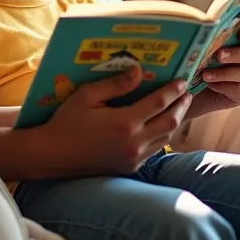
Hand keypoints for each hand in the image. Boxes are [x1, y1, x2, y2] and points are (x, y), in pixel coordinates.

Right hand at [28, 64, 190, 176]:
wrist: (53, 155)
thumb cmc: (66, 122)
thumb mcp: (87, 96)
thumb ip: (115, 84)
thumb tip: (138, 71)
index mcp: (125, 123)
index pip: (159, 102)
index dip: (173, 90)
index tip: (181, 80)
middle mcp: (134, 142)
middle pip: (170, 122)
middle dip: (181, 106)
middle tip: (186, 93)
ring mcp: (133, 158)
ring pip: (165, 138)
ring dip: (173, 122)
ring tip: (176, 108)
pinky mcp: (129, 168)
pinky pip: (153, 150)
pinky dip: (160, 136)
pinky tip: (158, 126)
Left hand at [183, 26, 239, 120]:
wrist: (188, 91)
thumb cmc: (196, 64)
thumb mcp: (201, 49)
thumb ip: (209, 38)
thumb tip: (206, 22)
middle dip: (236, 54)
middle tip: (219, 55)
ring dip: (225, 73)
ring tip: (205, 74)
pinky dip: (224, 87)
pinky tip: (211, 85)